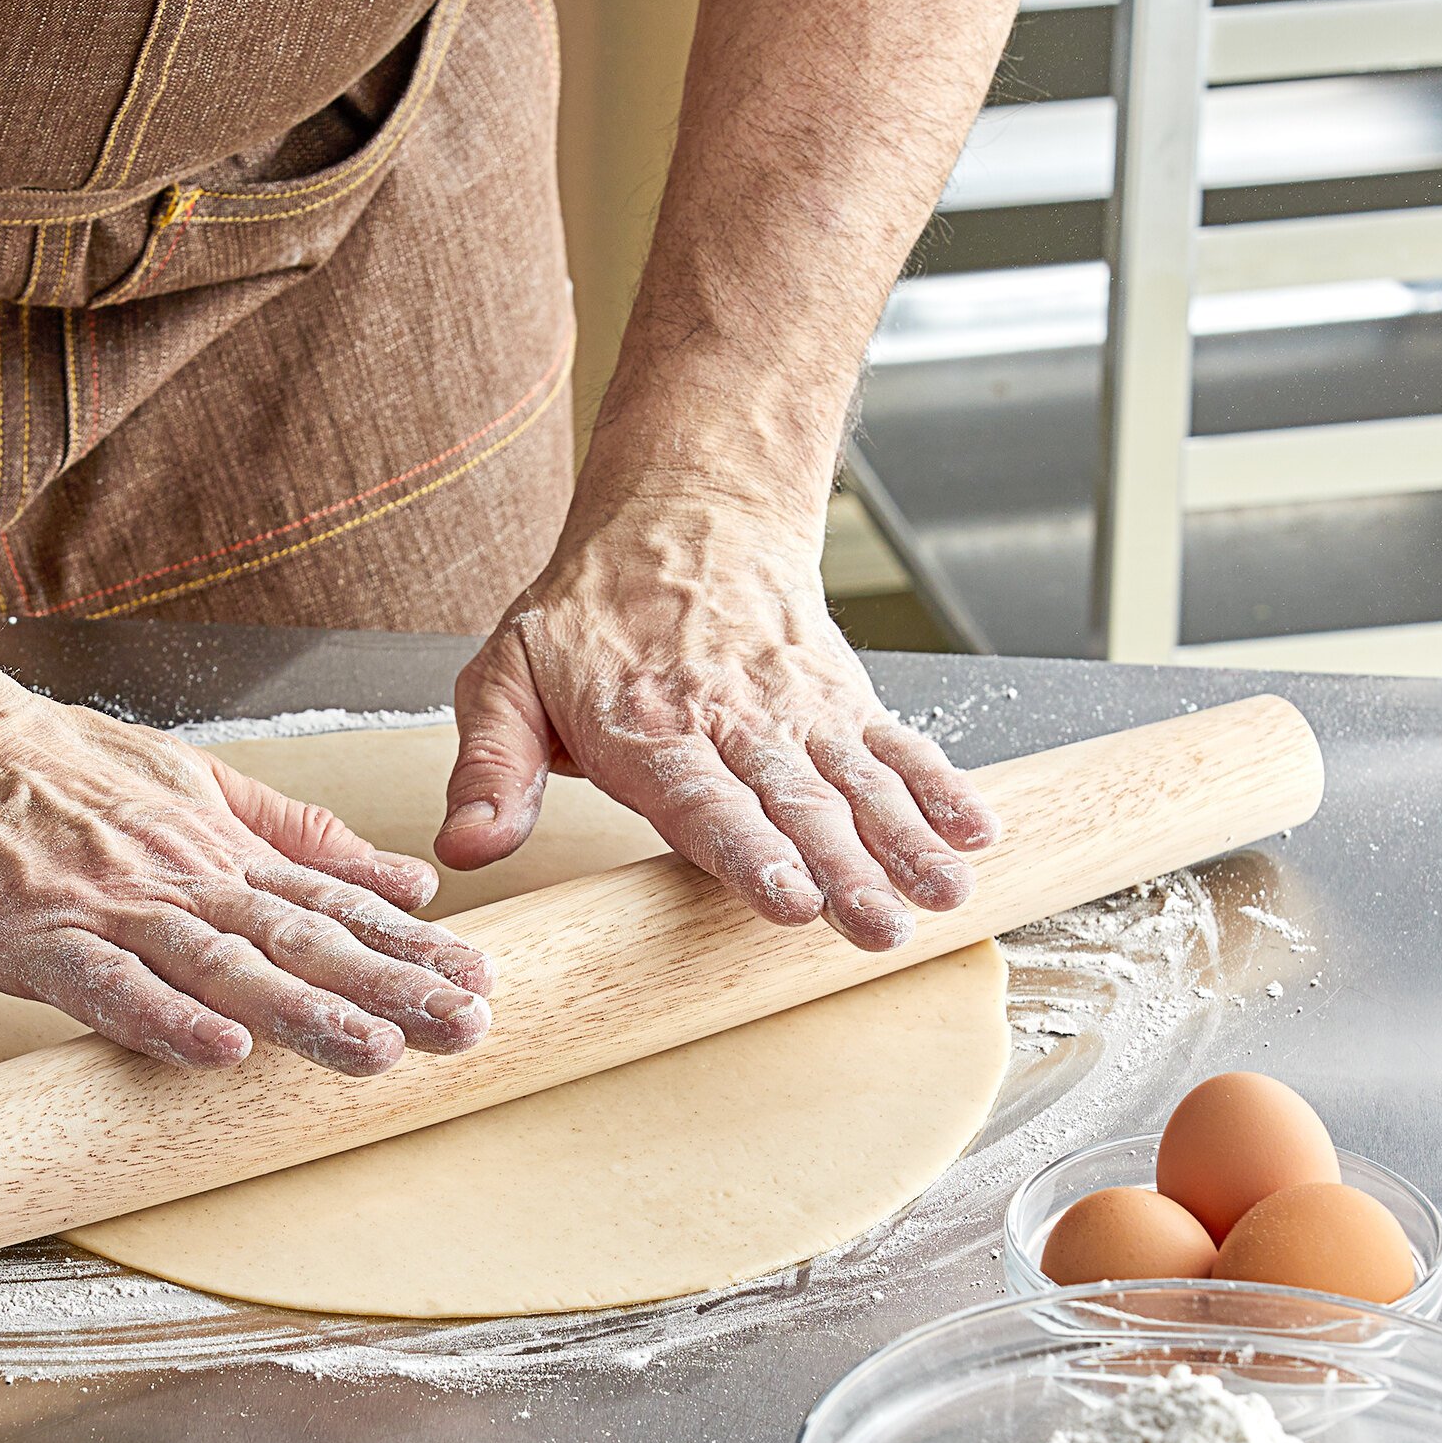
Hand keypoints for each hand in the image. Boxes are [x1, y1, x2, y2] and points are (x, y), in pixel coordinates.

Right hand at [0, 681, 493, 1073]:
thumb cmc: (44, 762)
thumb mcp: (191, 781)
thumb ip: (296, 833)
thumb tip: (403, 875)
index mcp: (218, 846)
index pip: (334, 903)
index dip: (410, 945)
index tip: (481, 980)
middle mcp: (180, 875)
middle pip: (300, 937)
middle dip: (389, 986)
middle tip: (466, 1026)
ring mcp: (110, 906)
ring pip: (222, 963)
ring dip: (303, 1009)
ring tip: (376, 1052)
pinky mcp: (36, 936)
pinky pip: (108, 986)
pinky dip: (163, 1019)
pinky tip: (219, 1052)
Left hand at [436, 488, 999, 949]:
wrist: (684, 514)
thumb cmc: (584, 617)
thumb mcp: (505, 677)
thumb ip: (489, 769)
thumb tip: (464, 848)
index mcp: (644, 730)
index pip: (703, 803)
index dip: (748, 853)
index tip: (789, 898)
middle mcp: (732, 723)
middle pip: (795, 804)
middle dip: (844, 870)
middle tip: (879, 928)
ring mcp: (797, 713)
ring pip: (856, 783)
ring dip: (904, 843)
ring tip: (943, 898)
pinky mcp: (842, 702)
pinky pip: (897, 746)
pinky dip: (940, 787)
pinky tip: (977, 833)